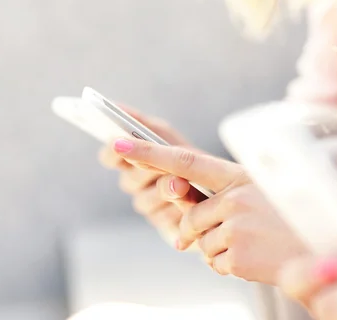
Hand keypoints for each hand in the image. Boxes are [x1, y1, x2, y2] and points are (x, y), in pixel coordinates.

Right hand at [98, 106, 190, 234]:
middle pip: (129, 180)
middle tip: (152, 160)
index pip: (110, 157)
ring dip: (162, 190)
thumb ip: (144, 124)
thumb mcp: (168, 137)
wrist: (226, 190)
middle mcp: (138, 186)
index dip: (111, 152)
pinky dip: (179, 209)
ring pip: (145, 201)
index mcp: (132, 161)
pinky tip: (192, 202)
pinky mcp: (168, 227)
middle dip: (144, 170)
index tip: (116, 142)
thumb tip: (118, 107)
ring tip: (180, 184)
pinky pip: (166, 219)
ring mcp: (151, 208)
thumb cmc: (191, 156)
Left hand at [112, 138, 305, 283]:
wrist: (329, 253)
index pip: (183, 159)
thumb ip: (219, 198)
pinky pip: (214, 262)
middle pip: (189, 216)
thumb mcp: (258, 196)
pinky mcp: (237, 254)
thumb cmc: (290, 219)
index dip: (149, 152)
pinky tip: (256, 258)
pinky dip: (228, 264)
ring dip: (219, 249)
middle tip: (236, 232)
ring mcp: (235, 226)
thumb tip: (180, 218)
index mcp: (237, 175)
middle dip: (199, 229)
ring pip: (200, 242)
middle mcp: (233, 196)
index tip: (119, 143)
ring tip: (255, 243)